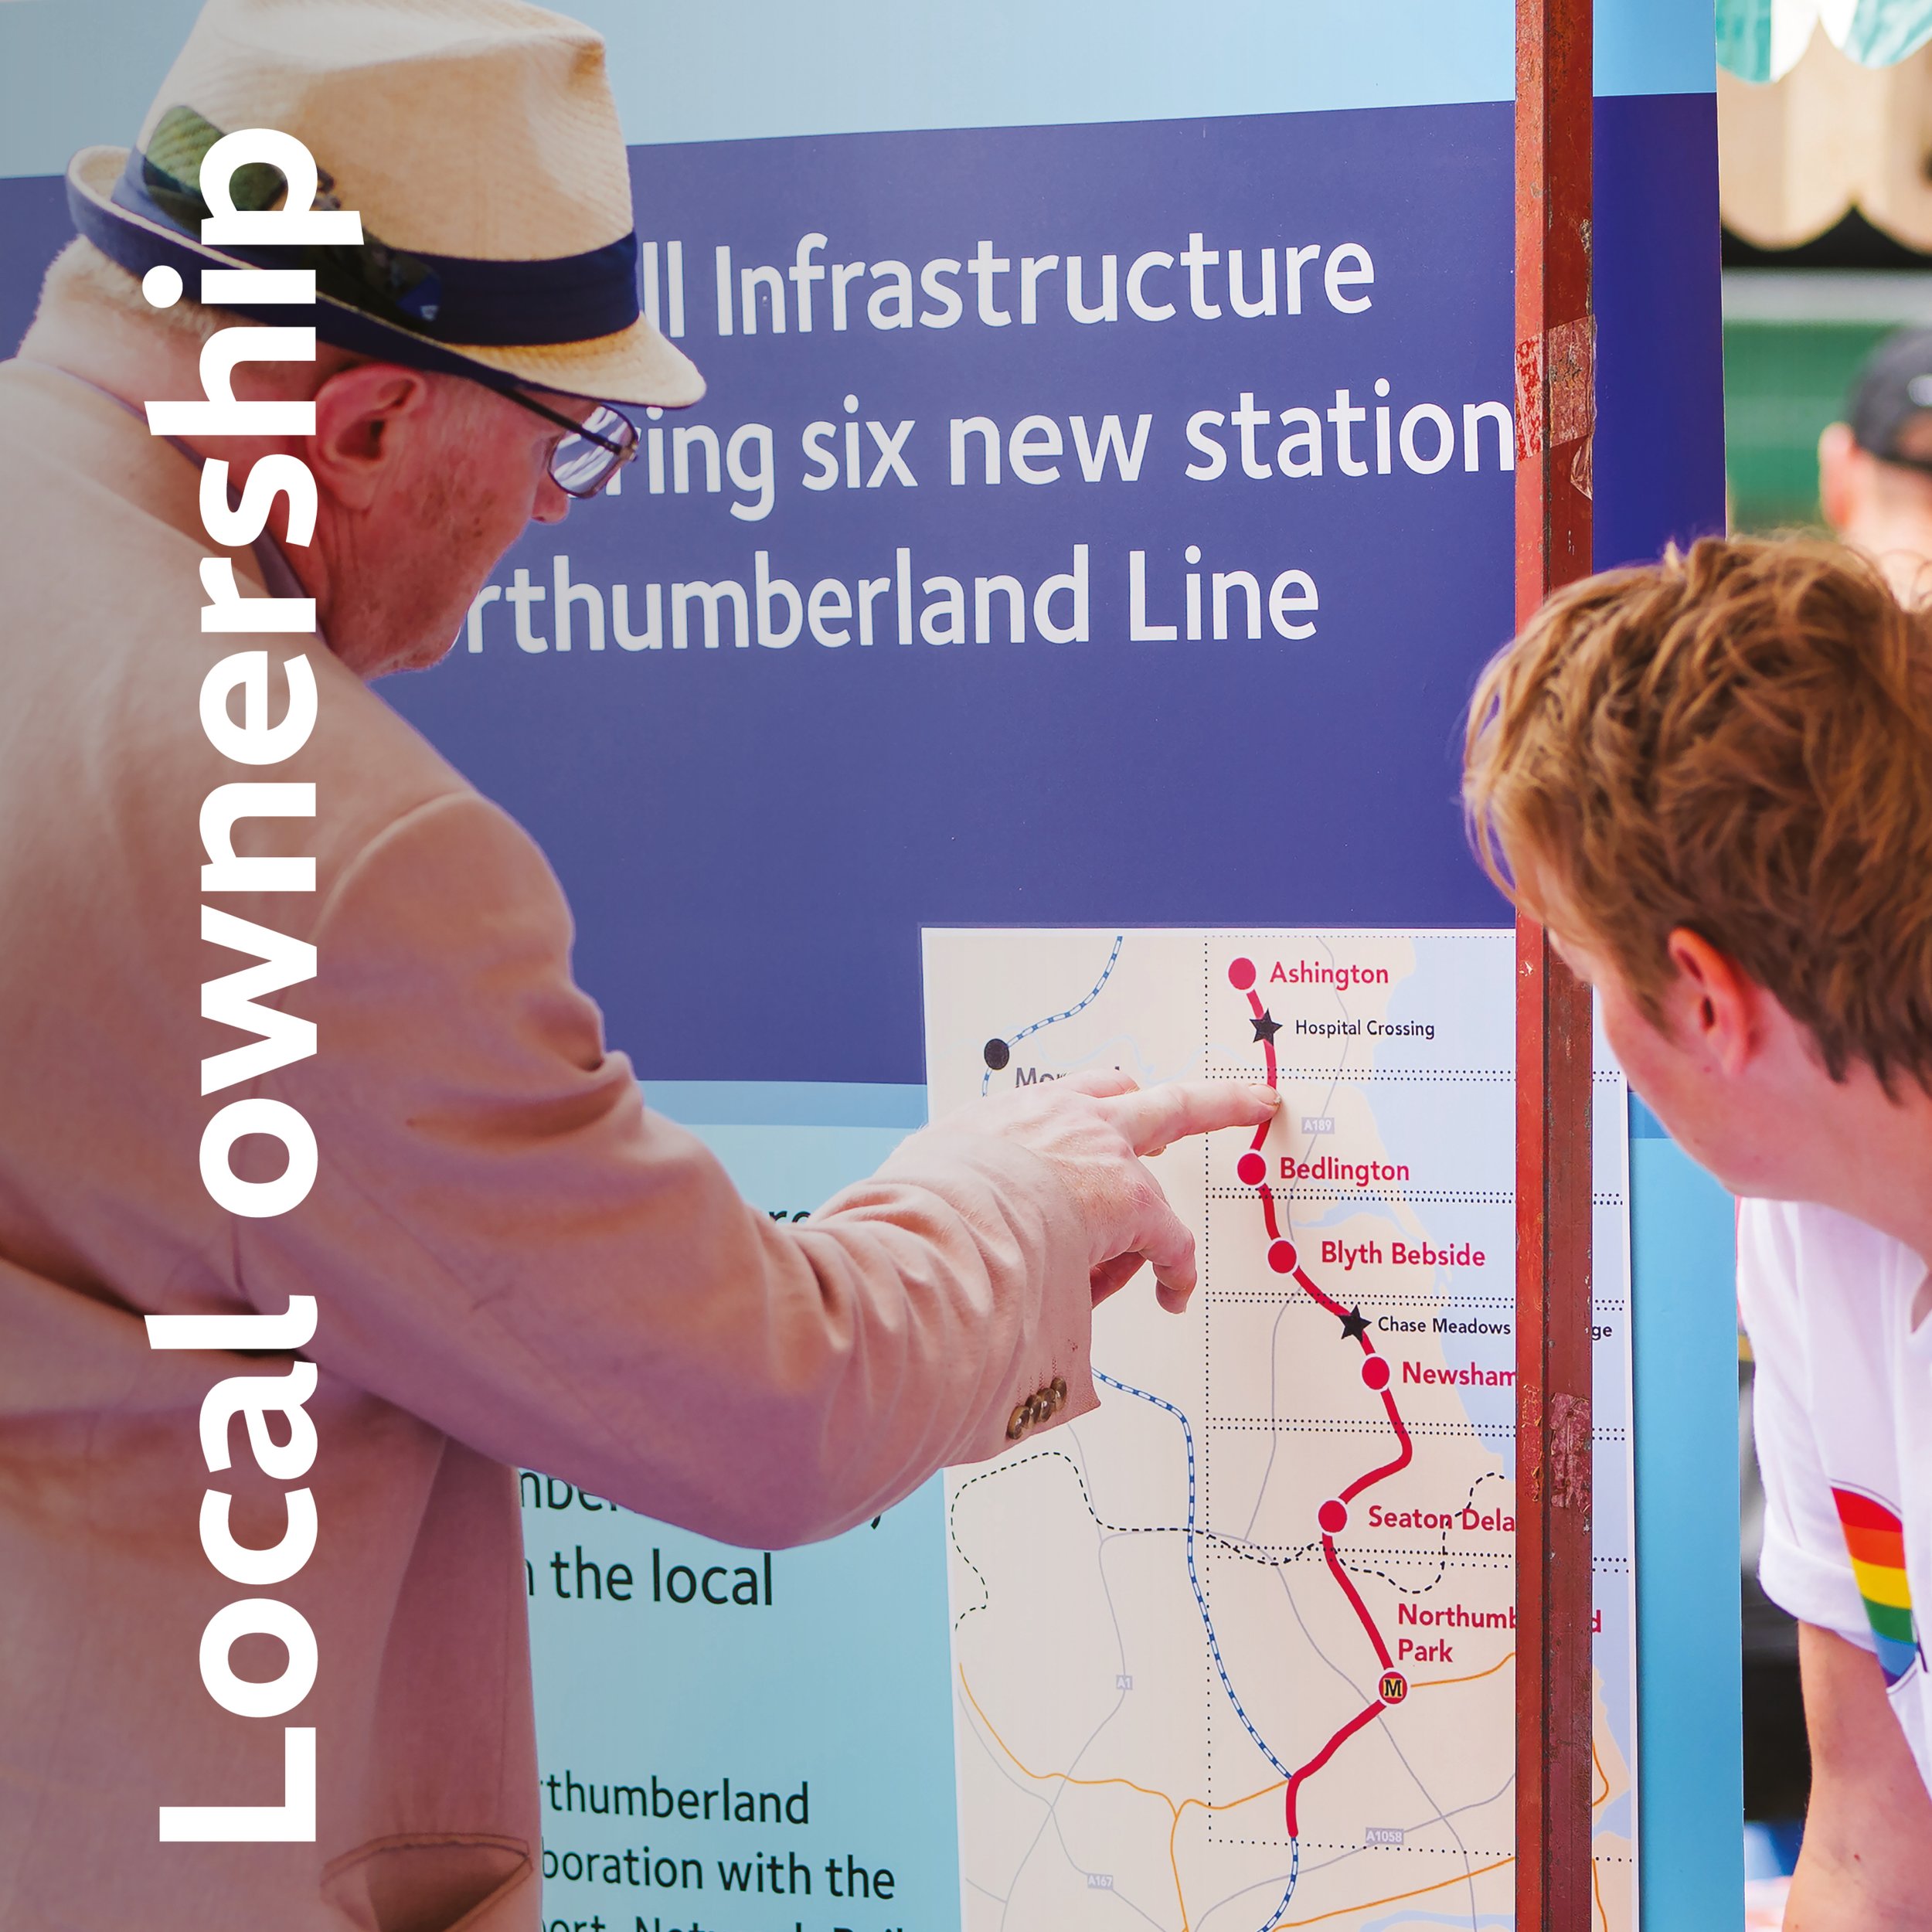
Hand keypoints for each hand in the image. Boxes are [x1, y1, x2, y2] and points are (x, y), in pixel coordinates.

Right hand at [959, 1070, 1279, 1311]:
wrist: (942, 1221)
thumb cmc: (922, 1212)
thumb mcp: (933, 1179)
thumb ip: (958, 1186)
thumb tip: (972, 1215)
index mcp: (1010, 1117)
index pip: (1064, 1102)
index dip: (1095, 1111)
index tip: (1112, 1114)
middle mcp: (1064, 1119)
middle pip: (1144, 1098)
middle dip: (1206, 1101)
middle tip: (1247, 1100)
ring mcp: (1102, 1151)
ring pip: (1170, 1145)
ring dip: (1172, 1193)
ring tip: (1173, 1248)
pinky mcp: (1129, 1198)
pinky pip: (1168, 1238)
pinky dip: (1174, 1267)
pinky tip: (1173, 1293)